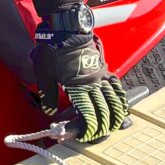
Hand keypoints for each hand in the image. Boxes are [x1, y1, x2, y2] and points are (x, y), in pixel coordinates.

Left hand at [31, 24, 129, 141]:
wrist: (65, 28)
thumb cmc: (52, 49)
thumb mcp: (43, 72)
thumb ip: (48, 93)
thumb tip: (49, 112)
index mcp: (78, 87)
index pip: (86, 114)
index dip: (85, 128)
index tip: (81, 136)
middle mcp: (93, 84)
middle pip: (104, 112)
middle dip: (101, 127)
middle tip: (96, 136)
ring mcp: (101, 76)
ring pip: (115, 101)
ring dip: (115, 116)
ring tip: (113, 127)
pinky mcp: (104, 69)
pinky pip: (117, 86)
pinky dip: (121, 98)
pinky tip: (122, 107)